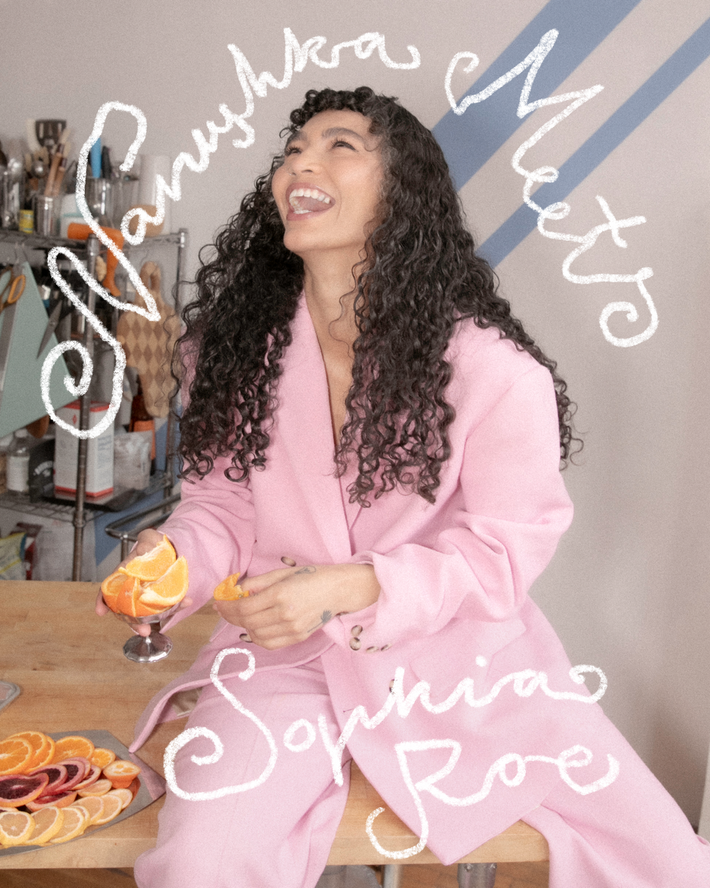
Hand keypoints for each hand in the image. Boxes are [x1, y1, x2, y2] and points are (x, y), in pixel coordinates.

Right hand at [95, 528, 189, 636]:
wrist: (176, 549)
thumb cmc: (157, 545)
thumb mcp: (149, 538)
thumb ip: (145, 539)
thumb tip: (144, 548)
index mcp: (127, 573)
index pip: (110, 588)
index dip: (103, 600)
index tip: (100, 611)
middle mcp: (135, 587)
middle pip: (128, 607)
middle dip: (132, 622)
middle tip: (141, 630)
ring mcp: (150, 594)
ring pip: (147, 612)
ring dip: (151, 621)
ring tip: (153, 628)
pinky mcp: (166, 596)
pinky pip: (169, 604)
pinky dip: (177, 606)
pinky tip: (186, 602)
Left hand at [214, 563, 378, 649]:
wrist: (340, 590)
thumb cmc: (312, 576)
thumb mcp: (283, 572)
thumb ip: (258, 583)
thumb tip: (236, 591)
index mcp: (281, 594)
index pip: (244, 607)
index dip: (226, 607)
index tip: (218, 603)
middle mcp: (285, 614)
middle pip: (247, 622)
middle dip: (230, 617)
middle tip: (223, 609)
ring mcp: (292, 629)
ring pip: (256, 635)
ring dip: (242, 627)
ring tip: (239, 617)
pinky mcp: (298, 637)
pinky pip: (269, 644)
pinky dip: (257, 637)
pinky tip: (253, 627)